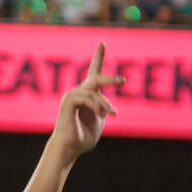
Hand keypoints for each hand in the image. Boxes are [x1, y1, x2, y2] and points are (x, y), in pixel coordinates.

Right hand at [52, 42, 119, 157]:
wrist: (70, 149)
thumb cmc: (83, 138)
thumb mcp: (98, 120)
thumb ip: (103, 109)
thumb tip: (109, 105)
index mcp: (86, 95)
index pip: (93, 72)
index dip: (98, 57)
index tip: (102, 43)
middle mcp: (78, 92)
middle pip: (96, 76)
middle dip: (111, 78)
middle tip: (123, 81)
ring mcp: (72, 95)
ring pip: (95, 90)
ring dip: (106, 103)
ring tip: (113, 114)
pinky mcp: (69, 101)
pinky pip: (88, 98)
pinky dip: (97, 105)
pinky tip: (100, 114)